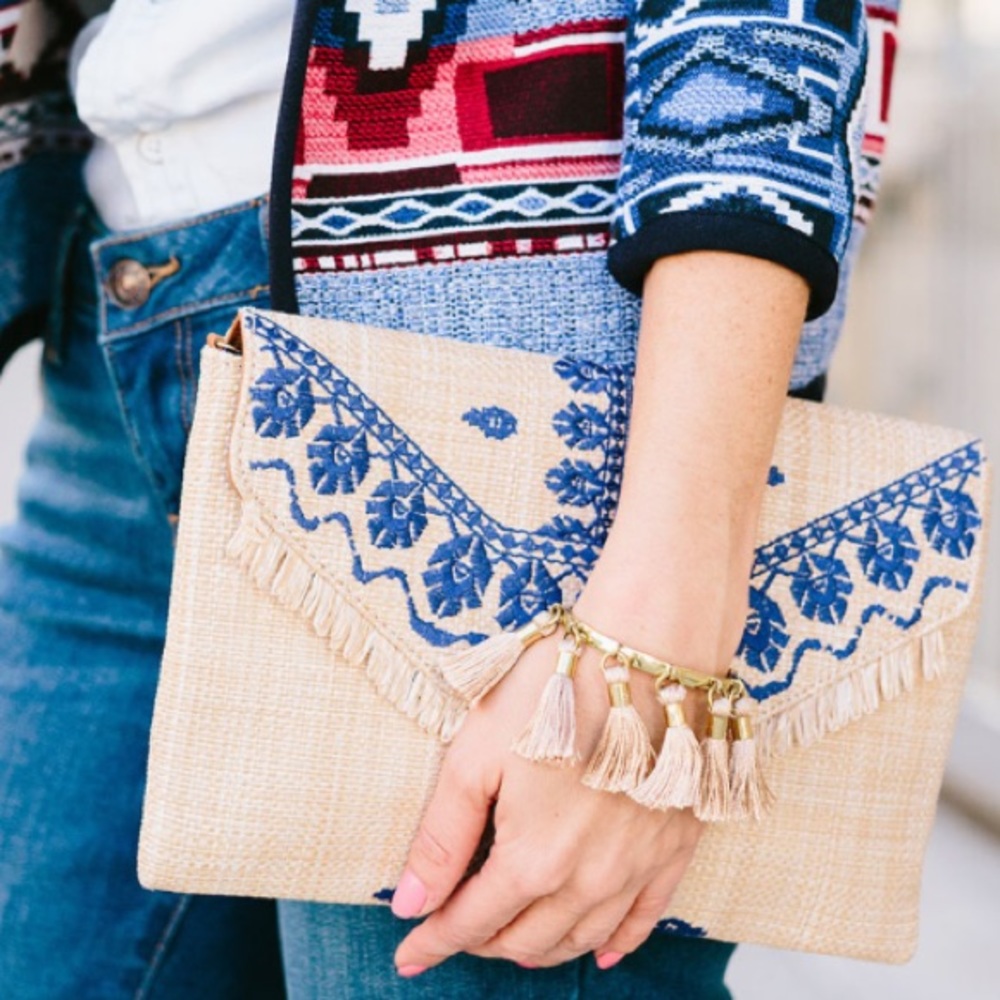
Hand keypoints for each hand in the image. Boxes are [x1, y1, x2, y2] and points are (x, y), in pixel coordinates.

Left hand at [390, 632, 702, 974]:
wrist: (645, 654)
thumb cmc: (550, 692)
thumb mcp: (476, 755)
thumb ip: (443, 836)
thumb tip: (410, 903)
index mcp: (533, 858)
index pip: (472, 922)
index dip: (435, 940)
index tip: (408, 954)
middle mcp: (586, 879)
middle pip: (525, 939)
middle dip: (483, 941)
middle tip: (456, 931)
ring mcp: (636, 868)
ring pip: (580, 937)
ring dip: (539, 948)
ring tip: (511, 944)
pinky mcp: (674, 848)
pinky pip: (645, 919)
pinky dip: (618, 942)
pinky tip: (601, 950)